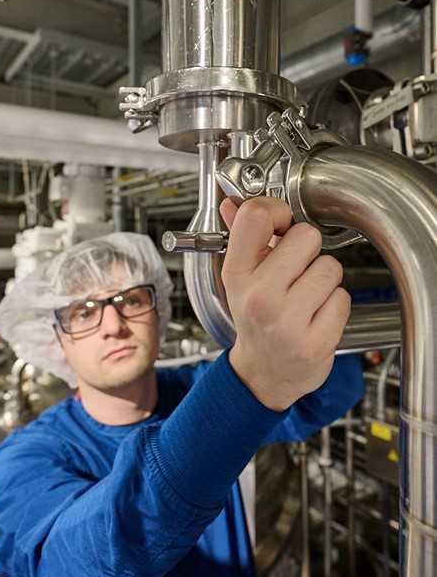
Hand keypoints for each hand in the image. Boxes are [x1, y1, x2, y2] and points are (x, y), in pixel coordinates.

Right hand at [220, 196, 350, 411]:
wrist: (265, 372)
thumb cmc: (256, 318)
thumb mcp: (240, 278)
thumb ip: (242, 236)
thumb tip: (234, 204)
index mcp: (237, 274)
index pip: (256, 216)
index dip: (278, 211)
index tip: (282, 225)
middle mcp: (259, 297)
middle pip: (307, 236)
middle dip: (308, 250)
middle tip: (296, 270)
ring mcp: (287, 322)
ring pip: (330, 267)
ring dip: (324, 279)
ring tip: (306, 295)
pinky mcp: (315, 342)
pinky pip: (343, 298)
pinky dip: (335, 304)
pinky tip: (316, 315)